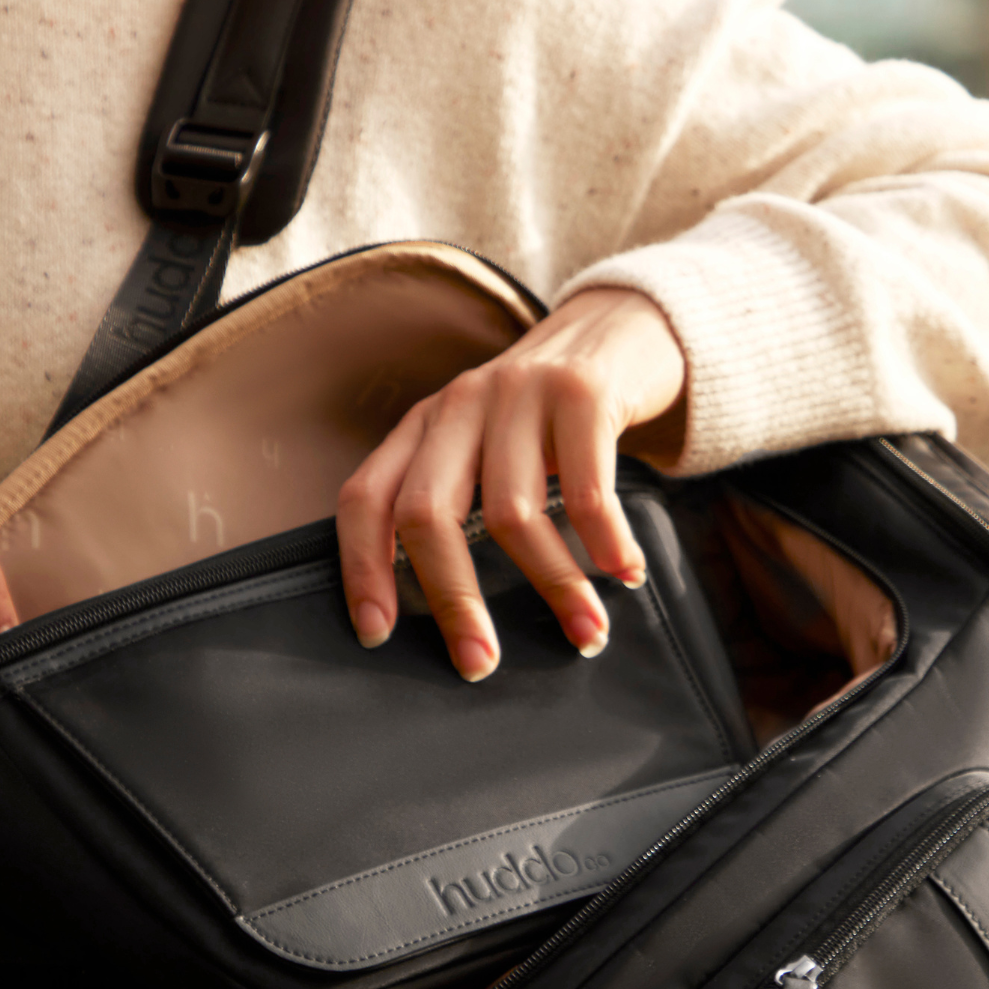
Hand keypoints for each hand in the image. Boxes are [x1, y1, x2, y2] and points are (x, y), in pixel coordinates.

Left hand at [336, 288, 687, 679]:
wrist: (623, 326)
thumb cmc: (550, 414)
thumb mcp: (487, 444)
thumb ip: (462, 500)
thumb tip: (456, 614)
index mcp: (423, 425)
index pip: (366, 498)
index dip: (362, 568)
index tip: (376, 634)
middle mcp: (459, 404)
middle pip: (428, 513)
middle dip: (452, 598)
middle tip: (481, 662)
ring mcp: (519, 392)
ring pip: (513, 511)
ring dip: (554, 584)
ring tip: (587, 633)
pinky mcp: (582, 391)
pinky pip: (586, 488)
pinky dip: (606, 543)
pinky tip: (625, 574)